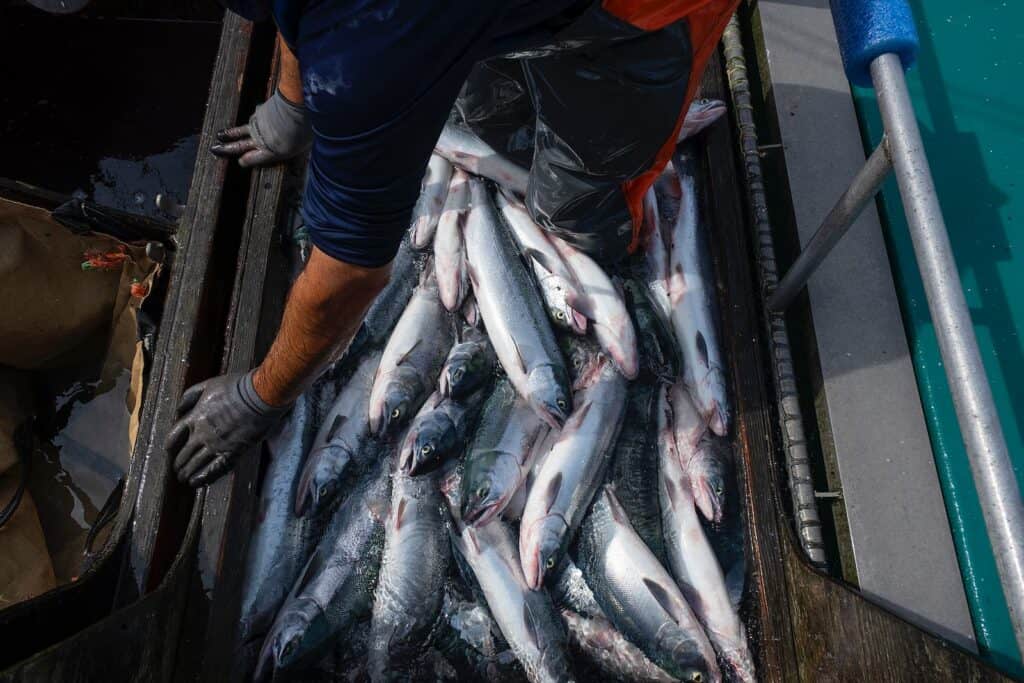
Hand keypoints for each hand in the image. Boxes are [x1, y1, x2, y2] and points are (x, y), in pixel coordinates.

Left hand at [167, 371, 289, 486]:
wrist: (259, 397)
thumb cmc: (237, 387)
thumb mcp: (209, 384)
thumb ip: (191, 395)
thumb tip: (178, 409)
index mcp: (195, 417)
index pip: (175, 435)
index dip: (170, 444)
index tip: (168, 450)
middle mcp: (202, 434)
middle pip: (185, 453)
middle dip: (179, 463)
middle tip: (177, 469)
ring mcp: (217, 445)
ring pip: (196, 463)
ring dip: (188, 472)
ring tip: (184, 478)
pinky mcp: (232, 453)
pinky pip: (215, 469)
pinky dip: (204, 478)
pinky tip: (197, 483)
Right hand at [210, 89, 312, 167]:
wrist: (295, 107)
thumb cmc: (304, 130)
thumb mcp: (304, 145)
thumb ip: (298, 150)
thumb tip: (300, 156)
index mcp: (270, 151)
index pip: (254, 158)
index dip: (247, 160)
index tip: (240, 162)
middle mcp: (260, 140)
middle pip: (240, 146)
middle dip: (227, 149)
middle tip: (214, 149)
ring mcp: (258, 125)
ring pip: (241, 131)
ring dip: (230, 133)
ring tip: (220, 135)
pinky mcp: (260, 112)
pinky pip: (254, 118)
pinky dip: (252, 120)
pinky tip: (253, 118)